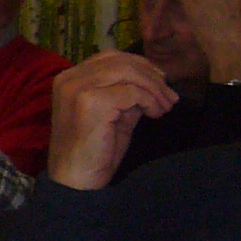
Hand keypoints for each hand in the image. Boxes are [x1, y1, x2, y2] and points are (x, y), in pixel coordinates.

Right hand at [46, 51, 176, 189]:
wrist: (76, 182)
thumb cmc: (93, 153)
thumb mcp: (114, 115)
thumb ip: (126, 95)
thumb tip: (152, 83)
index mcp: (70, 79)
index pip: (110, 57)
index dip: (140, 66)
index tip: (161, 83)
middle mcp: (70, 78)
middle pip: (121, 61)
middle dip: (152, 76)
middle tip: (170, 97)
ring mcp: (78, 88)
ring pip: (127, 71)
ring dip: (153, 88)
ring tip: (166, 106)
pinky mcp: (91, 102)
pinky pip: (131, 91)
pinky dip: (150, 100)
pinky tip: (155, 114)